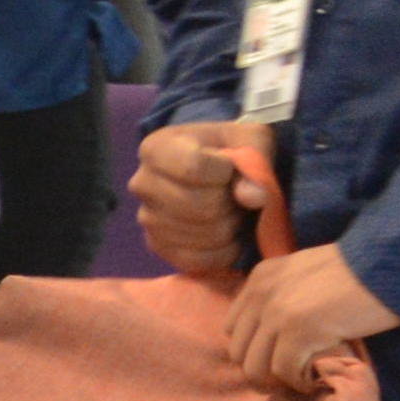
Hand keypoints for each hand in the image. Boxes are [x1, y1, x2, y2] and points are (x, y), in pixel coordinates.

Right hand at [131, 119, 281, 285]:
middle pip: (198, 205)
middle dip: (230, 203)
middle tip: (235, 196)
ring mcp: (146, 218)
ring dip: (229, 227)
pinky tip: (229, 237)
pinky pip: (194, 260)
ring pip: (201, 234)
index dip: (225, 172)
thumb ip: (256, 161)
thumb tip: (252, 197)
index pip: (193, 166)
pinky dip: (222, 252)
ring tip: (230, 212)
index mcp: (157, 147)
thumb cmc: (232, 151)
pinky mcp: (156, 246)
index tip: (232, 167)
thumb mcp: (252, 140)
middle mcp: (142, 183)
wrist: (215, 170)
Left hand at [222, 241, 397, 395]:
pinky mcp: (299, 330)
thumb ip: (284, 294)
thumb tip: (274, 333)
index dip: (253, 348)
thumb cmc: (358, 271)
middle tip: (289, 376)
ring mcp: (278, 312)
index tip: (276, 357)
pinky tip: (315, 379)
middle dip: (262, 369)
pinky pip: (284, 371)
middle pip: (239, 352)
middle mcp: (261, 294)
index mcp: (260, 278)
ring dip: (278, 381)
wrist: (391, 264)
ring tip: (301, 379)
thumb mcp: (306, 271)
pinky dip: (299, 382)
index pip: (233, 328)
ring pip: (255, 367)